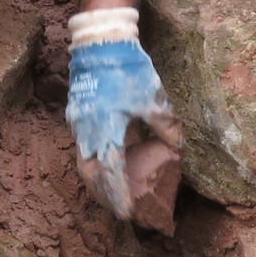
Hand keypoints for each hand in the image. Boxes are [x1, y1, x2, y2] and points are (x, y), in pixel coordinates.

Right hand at [66, 34, 179, 221]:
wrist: (100, 43)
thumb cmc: (127, 70)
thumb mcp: (152, 97)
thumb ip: (165, 125)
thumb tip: (178, 146)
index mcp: (105, 129)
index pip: (110, 172)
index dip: (118, 194)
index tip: (127, 213)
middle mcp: (87, 131)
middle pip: (91, 174)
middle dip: (105, 195)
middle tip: (120, 210)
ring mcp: (78, 125)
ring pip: (84, 163)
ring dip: (98, 182)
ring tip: (113, 194)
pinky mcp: (77, 117)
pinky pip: (83, 149)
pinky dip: (94, 164)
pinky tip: (107, 167)